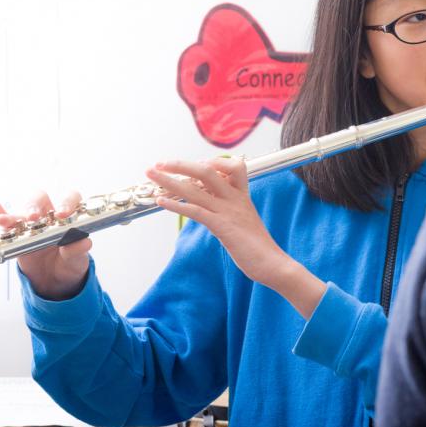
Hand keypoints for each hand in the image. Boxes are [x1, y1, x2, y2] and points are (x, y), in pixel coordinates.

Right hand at [0, 191, 90, 300]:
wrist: (56, 280)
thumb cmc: (69, 263)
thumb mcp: (77, 259)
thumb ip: (78, 250)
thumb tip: (84, 242)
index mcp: (69, 217)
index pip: (70, 199)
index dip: (66, 202)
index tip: (62, 214)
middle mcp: (49, 215)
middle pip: (41, 199)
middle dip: (36, 206)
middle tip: (33, 218)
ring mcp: (32, 224)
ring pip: (22, 212)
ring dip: (13, 214)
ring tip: (4, 220)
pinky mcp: (18, 235)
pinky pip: (8, 222)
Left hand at [145, 157, 290, 287]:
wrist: (274, 264)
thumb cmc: (258, 247)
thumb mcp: (245, 220)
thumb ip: (231, 210)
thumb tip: (214, 209)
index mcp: (243, 195)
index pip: (231, 166)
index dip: (212, 162)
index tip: (195, 164)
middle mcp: (235, 198)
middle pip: (206, 170)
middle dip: (180, 164)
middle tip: (160, 163)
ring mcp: (228, 211)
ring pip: (195, 188)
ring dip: (169, 180)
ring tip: (151, 174)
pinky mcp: (223, 227)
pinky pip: (196, 210)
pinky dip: (176, 204)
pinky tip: (161, 201)